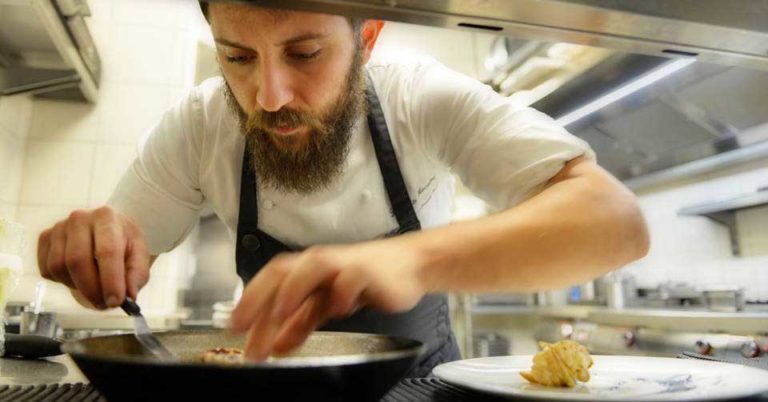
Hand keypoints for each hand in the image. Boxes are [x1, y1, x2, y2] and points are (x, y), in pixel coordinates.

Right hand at [37, 206, 150, 308]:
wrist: (107, 229)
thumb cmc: (124, 243)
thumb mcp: (139, 255)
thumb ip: (137, 274)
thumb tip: (129, 295)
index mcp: (107, 218)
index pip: (107, 251)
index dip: (110, 280)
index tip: (116, 302)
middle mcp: (79, 218)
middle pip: (77, 260)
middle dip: (91, 289)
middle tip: (104, 305)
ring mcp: (59, 227)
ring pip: (59, 267)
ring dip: (77, 287)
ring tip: (94, 288)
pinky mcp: (45, 238)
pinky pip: (47, 269)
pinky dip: (63, 282)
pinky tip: (79, 277)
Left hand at [229, 238, 427, 359]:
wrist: (408, 266)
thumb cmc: (364, 280)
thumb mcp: (327, 304)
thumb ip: (301, 322)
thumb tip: (275, 345)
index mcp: (306, 269)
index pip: (270, 280)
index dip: (249, 300)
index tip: (232, 325)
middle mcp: (320, 264)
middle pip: (284, 271)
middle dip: (260, 296)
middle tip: (242, 325)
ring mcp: (344, 264)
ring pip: (314, 266)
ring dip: (294, 289)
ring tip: (279, 314)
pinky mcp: (370, 271)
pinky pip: (353, 276)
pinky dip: (342, 291)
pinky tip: (337, 309)